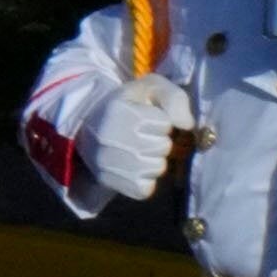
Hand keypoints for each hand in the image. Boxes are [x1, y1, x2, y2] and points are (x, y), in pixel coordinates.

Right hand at [70, 75, 189, 202]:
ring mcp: (106, 161)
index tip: (146, 118)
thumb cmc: (128, 105)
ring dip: (154, 160)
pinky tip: (133, 167)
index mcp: (119, 109)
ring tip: (138, 150)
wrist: (89, 124)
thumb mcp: (151, 89)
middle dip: (159, 140)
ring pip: (157, 168)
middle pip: (163, 147)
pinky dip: (145, 179)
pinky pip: (146, 188)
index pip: (164, 123)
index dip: (161, 120)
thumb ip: (174, 99)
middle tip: (143, 135)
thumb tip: (187, 125)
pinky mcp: (107, 181)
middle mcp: (108, 136)